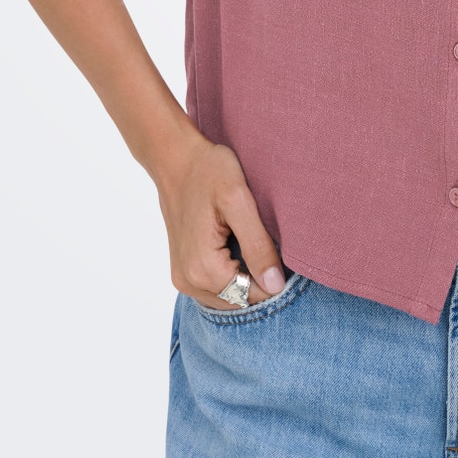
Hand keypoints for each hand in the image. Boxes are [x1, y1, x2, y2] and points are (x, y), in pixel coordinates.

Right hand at [153, 131, 290, 309]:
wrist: (174, 158)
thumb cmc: (208, 171)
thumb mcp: (239, 201)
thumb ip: (257, 245)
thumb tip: (275, 285)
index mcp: (203, 268)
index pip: (252, 296)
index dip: (274, 281)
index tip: (283, 254)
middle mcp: (188, 281)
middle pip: (239, 300)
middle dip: (260, 282)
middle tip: (271, 245)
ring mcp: (183, 278)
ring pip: (228, 296)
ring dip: (246, 278)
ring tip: (254, 243)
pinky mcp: (183, 270)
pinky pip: (215, 287)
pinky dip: (232, 274)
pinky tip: (239, 248)